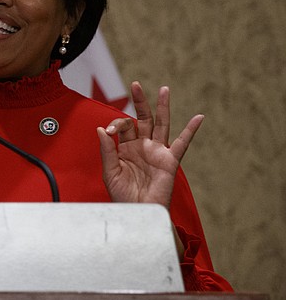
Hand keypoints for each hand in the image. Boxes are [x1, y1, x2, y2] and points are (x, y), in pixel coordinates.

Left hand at [97, 81, 203, 208]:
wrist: (138, 214)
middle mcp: (142, 147)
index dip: (116, 125)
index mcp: (126, 148)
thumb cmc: (123, 196)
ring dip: (162, 107)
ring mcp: (157, 152)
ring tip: (164, 89)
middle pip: (142, 119)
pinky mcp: (170, 161)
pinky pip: (182, 144)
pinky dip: (190, 130)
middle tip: (136, 84)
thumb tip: (101, 128)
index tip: (110, 132)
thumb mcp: (110, 172)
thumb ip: (107, 150)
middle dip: (140, 102)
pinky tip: (198, 118)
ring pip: (161, 125)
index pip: (123, 127)